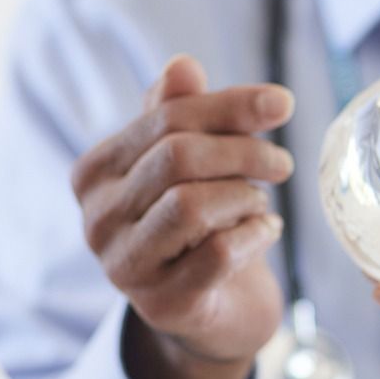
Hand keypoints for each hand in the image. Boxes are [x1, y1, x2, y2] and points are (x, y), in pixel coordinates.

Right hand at [71, 55, 293, 378]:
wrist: (213, 314)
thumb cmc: (200, 227)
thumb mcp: (190, 166)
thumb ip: (181, 115)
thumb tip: (183, 64)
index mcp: (95, 173)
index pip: (163, 118)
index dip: (229, 106)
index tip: (284, 103)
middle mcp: (97, 219)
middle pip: (176, 157)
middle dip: (244, 151)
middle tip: (282, 164)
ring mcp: (124, 266)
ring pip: (191, 205)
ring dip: (245, 197)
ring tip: (260, 203)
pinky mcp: (163, 305)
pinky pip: (218, 253)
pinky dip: (255, 234)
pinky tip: (266, 232)